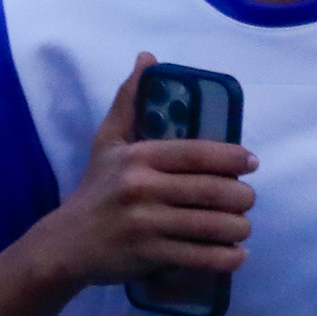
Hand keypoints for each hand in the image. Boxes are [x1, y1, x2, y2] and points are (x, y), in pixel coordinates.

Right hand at [26, 56, 255, 289]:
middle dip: (242, 196)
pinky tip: (236, 254)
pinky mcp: (148, 255)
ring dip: (238, 227)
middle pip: (211, 190)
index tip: (251, 162)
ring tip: (244, 225)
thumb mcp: (107, 141)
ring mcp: (145, 224)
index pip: (197, 153)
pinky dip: (224, 257)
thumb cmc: (96, 189)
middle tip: (248, 199)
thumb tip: (147, 58)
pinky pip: (198, 256)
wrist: (65, 244)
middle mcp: (142, 188)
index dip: (232, 157)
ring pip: (209, 225)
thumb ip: (129, 101)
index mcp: (139, 157)